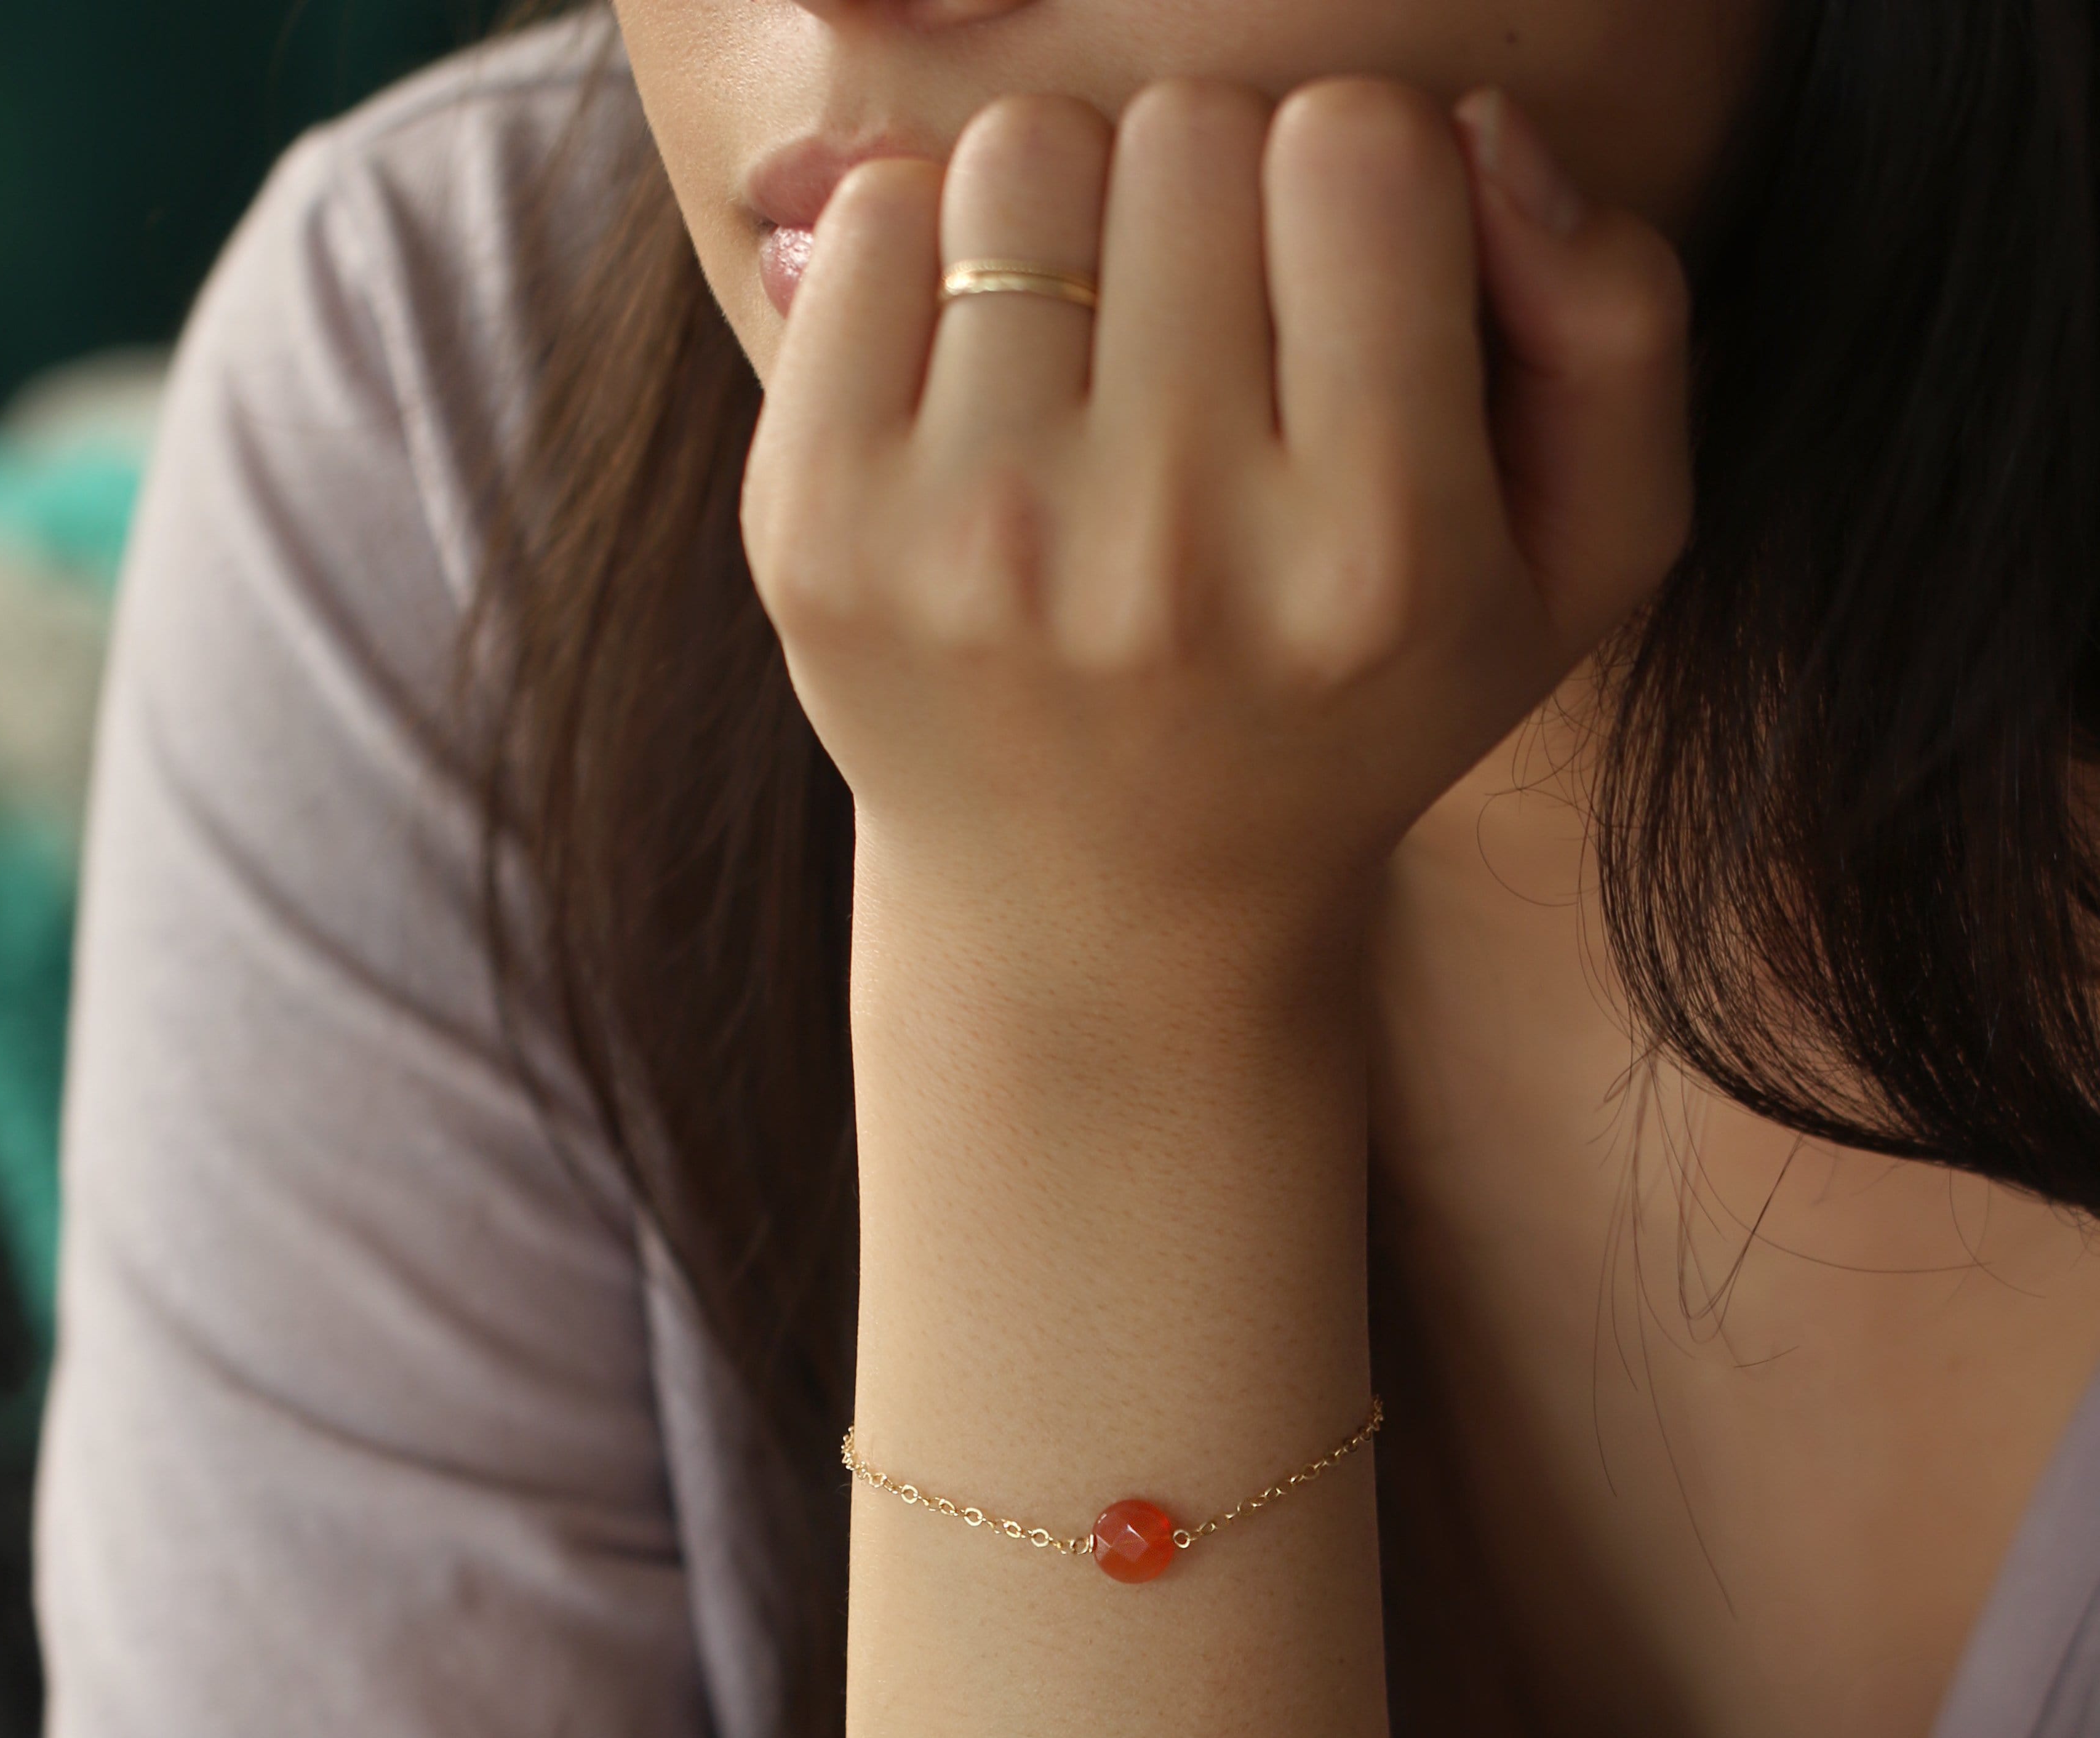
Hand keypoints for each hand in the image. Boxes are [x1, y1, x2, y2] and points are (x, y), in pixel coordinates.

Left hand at [743, 77, 1689, 977]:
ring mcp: (972, 553)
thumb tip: (1482, 130)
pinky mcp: (814, 535)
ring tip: (1100, 371)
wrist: (1106, 916)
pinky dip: (929, 260)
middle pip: (1190, 129)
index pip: (1361, 145)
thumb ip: (1615, 326)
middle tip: (1214, 348)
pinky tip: (984, 395)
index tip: (1340, 297)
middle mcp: (1168, 563)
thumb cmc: (1355, 700)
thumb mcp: (1572, 564)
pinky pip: (873, 218)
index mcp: (1372, 561)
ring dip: (1073, 222)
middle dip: (1213, 199)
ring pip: (1025, 155)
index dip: (1360, 183)